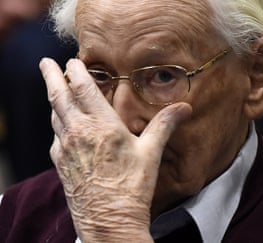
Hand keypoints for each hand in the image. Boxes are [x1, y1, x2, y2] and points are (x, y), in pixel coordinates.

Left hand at [39, 58, 191, 241]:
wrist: (109, 222)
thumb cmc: (132, 187)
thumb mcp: (151, 153)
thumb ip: (164, 125)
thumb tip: (184, 108)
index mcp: (101, 125)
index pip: (82, 88)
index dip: (76, 70)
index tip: (73, 61)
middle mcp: (79, 132)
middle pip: (58, 96)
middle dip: (50, 75)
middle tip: (45, 63)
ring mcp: (66, 148)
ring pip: (55, 115)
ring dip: (54, 99)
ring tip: (54, 90)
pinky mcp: (60, 163)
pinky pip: (55, 137)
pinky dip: (57, 125)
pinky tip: (63, 126)